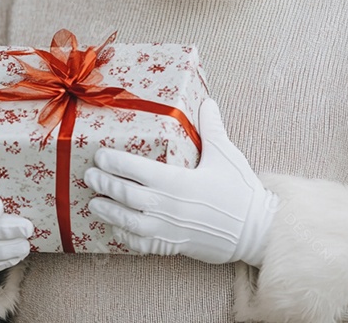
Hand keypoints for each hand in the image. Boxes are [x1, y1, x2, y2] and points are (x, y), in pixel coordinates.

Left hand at [83, 98, 277, 265]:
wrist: (258, 231)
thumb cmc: (241, 191)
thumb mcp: (227, 155)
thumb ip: (213, 128)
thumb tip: (207, 102)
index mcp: (179, 181)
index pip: (137, 170)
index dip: (115, 163)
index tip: (100, 156)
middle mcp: (169, 206)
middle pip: (127, 196)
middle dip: (105, 185)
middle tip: (89, 175)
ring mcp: (170, 229)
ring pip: (130, 222)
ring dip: (109, 212)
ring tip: (94, 203)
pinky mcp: (175, 245)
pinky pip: (144, 244)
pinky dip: (127, 237)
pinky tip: (117, 229)